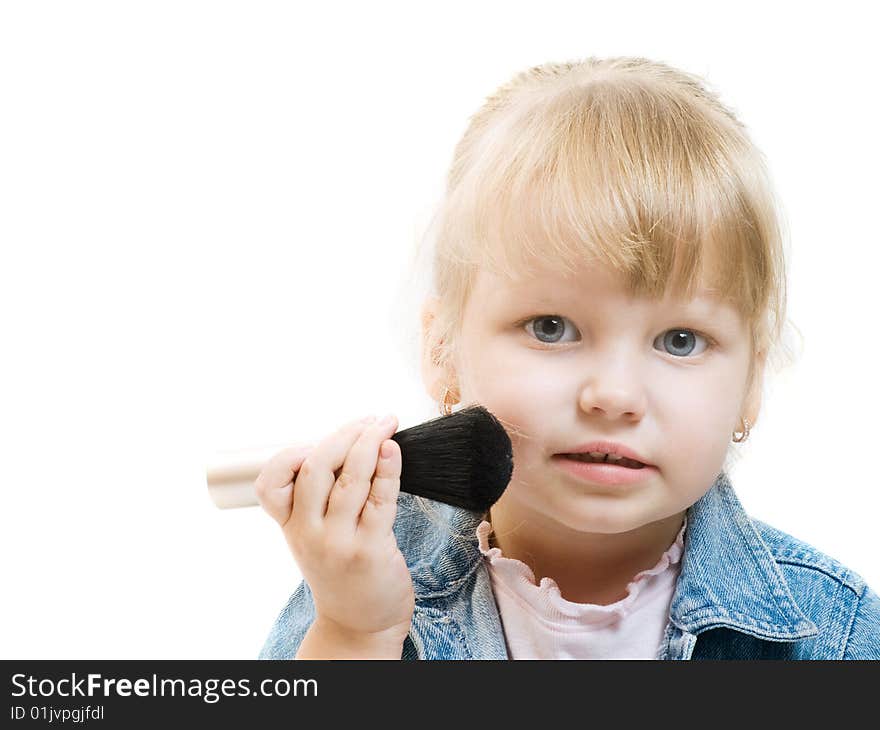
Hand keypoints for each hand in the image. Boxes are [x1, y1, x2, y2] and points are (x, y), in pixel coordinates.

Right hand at [255, 415, 414, 645]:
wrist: (359, 623)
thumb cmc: (342, 569)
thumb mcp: (314, 535)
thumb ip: (321, 495)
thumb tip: (350, 440)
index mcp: (290, 525)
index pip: (270, 483)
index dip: (291, 454)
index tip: (320, 438)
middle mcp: (308, 533)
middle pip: (315, 468)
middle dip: (344, 434)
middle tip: (369, 420)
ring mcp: (338, 542)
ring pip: (349, 478)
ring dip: (370, 443)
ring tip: (385, 424)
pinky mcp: (370, 550)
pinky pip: (380, 499)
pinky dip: (388, 468)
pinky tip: (393, 450)